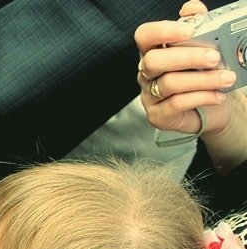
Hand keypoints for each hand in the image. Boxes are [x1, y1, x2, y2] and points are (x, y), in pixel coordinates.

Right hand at [135, 2, 237, 138]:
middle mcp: (147, 73)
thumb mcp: (204, 47)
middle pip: (154, 61)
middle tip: (215, 57)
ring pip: (170, 83)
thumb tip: (192, 8)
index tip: (189, 30)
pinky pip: (177, 104)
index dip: (162, 31)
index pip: (145, 35)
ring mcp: (149, 95)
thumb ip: (198, 25)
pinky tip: (218, 95)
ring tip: (226, 78)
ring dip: (203, 79)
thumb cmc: (203, 74)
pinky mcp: (158, 115)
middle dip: (187, 57)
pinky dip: (202, 97)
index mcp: (154, 51)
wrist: (211, 107)